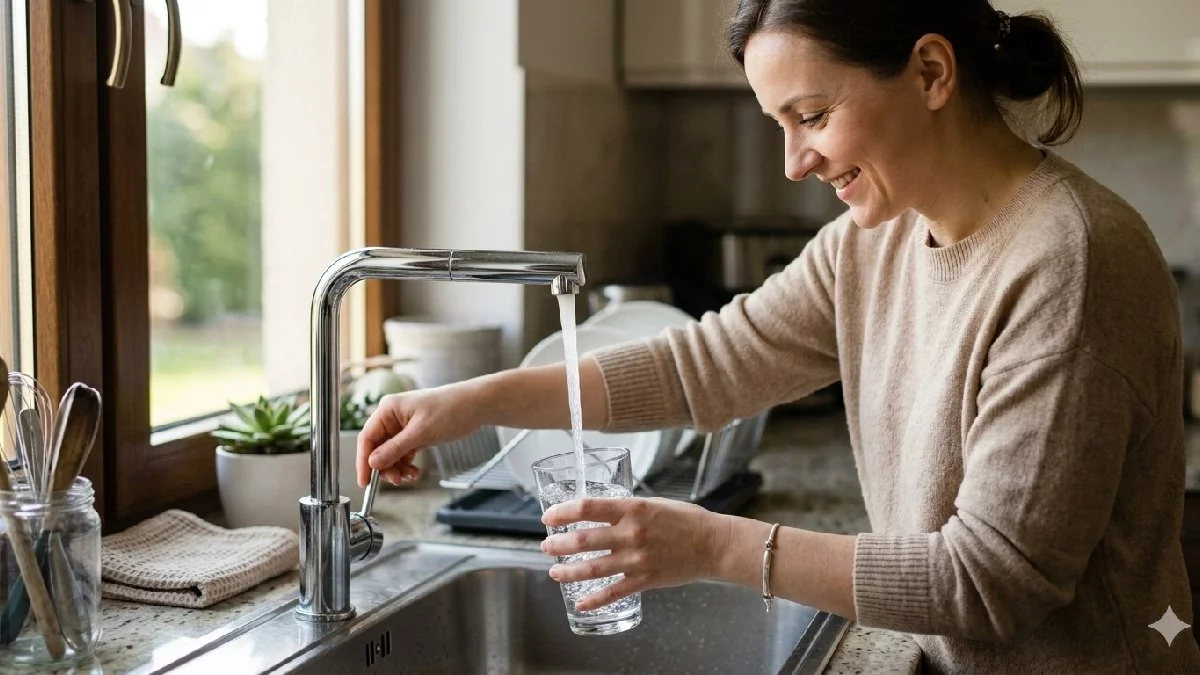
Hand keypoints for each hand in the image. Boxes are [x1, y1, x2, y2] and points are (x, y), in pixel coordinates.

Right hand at [355, 383, 484, 487]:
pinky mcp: (414, 434)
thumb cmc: (450, 409)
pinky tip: (414, 471)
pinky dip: (406, 464)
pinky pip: (403, 453)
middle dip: (385, 466)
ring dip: (397, 467)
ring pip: (390, 453)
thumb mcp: (421, 432)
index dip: (363, 460)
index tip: (364, 481)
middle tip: (396, 480)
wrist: (475, 406)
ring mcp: (403, 426)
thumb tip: (373, 462)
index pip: (367, 437)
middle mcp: (393, 417)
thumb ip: (395, 448)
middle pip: (378, 448)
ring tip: (410, 476)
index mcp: (388, 409)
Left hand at [540, 497, 730, 610]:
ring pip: (592, 568)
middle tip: (546, 546)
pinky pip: (613, 592)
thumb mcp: (653, 503)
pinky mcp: (645, 579)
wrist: (714, 545)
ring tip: (555, 572)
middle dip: (558, 544)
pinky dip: (594, 600)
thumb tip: (603, 512)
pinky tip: (580, 603)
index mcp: (632, 508)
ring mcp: (636, 559)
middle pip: (583, 540)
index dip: (563, 512)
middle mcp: (631, 533)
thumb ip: (627, 509)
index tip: (548, 516)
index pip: (588, 508)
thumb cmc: (687, 520)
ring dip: (568, 571)